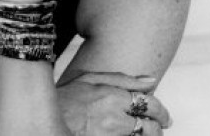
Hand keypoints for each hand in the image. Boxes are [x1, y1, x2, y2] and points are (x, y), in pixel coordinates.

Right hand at [57, 71, 171, 135]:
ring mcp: (109, 135)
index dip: (162, 111)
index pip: (149, 104)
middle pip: (150, 126)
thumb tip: (151, 80)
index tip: (165, 116)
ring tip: (149, 134)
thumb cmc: (65, 97)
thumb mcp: (89, 79)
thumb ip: (122, 79)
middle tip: (161, 127)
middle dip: (159, 127)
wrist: (44, 120)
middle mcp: (113, 118)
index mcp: (111, 96)